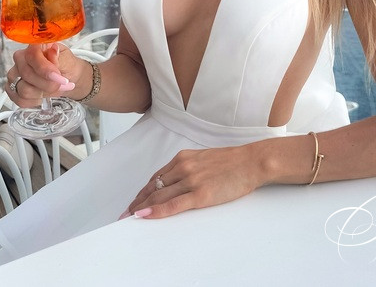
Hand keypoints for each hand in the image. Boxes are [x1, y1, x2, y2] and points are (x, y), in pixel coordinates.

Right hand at [6, 43, 86, 106]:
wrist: (67, 78)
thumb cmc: (67, 66)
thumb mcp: (68, 59)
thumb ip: (59, 57)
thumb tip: (53, 50)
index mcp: (35, 46)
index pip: (32, 55)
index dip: (44, 68)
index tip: (58, 77)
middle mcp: (21, 59)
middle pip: (27, 75)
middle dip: (48, 84)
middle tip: (62, 83)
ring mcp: (15, 74)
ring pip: (24, 90)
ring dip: (44, 93)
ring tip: (56, 88)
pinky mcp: (13, 89)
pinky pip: (20, 100)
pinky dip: (36, 101)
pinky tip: (45, 95)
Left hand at [121, 145, 263, 219]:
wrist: (251, 162)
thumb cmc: (232, 162)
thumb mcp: (204, 159)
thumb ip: (189, 168)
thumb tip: (176, 182)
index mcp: (184, 158)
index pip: (156, 177)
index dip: (142, 192)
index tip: (133, 202)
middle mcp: (183, 167)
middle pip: (153, 187)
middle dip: (137, 202)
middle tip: (124, 214)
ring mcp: (191, 180)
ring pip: (159, 195)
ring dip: (142, 207)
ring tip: (130, 218)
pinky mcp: (201, 194)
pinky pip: (173, 204)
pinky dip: (157, 210)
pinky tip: (145, 215)